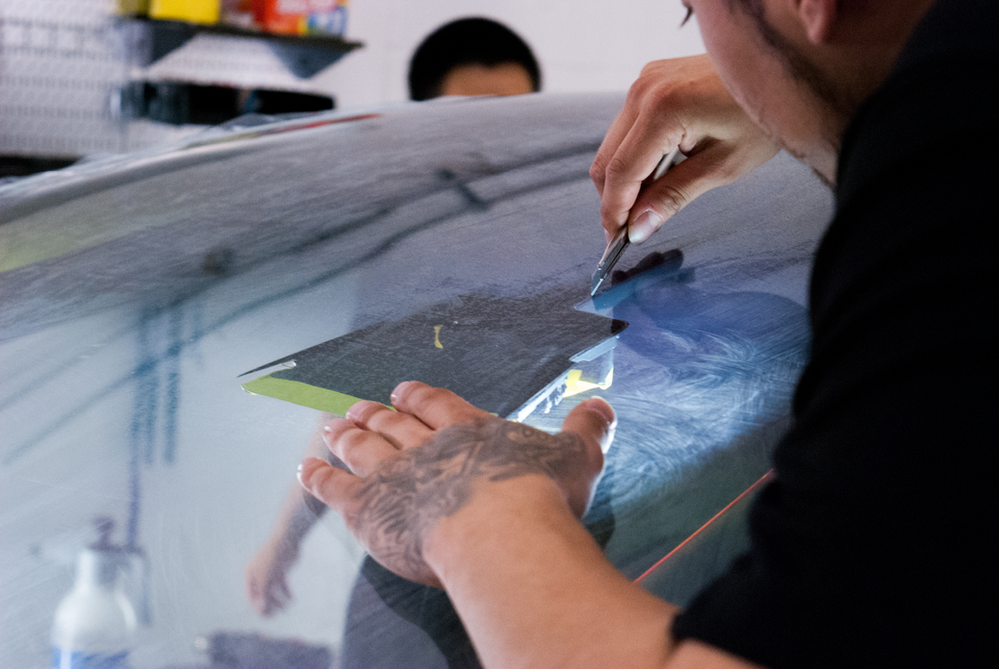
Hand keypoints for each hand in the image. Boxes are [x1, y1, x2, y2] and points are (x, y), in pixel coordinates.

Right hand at [245, 536, 297, 615]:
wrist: (288, 540)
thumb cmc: (273, 558)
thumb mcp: (266, 578)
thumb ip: (263, 594)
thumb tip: (261, 610)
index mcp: (250, 574)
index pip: (251, 595)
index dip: (257, 607)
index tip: (265, 616)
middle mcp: (258, 574)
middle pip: (261, 594)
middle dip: (268, 605)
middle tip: (275, 615)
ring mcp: (270, 572)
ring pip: (272, 591)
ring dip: (278, 601)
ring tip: (286, 608)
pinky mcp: (281, 571)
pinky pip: (282, 585)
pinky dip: (286, 593)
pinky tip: (292, 600)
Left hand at [297, 381, 615, 586]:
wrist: (502, 532)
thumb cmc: (540, 496)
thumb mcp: (576, 456)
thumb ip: (586, 428)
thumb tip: (603, 407)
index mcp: (469, 430)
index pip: (437, 404)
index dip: (417, 397)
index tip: (402, 390)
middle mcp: (426, 445)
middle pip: (393, 423)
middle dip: (376, 414)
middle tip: (359, 406)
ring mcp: (393, 474)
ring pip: (362, 447)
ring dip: (345, 435)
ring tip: (332, 426)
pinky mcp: (368, 508)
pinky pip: (334, 488)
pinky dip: (319, 477)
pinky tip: (306, 468)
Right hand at [590, 55, 778, 243]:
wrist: (781, 68)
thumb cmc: (763, 113)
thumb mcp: (723, 166)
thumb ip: (673, 197)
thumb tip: (638, 227)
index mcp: (662, 110)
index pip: (620, 173)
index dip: (614, 212)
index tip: (619, 239)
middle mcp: (644, 91)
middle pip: (607, 161)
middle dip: (615, 198)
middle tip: (634, 227)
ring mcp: (644, 81)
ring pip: (613, 146)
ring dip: (625, 178)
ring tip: (652, 201)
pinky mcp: (650, 81)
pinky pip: (627, 128)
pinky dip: (634, 155)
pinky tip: (659, 171)